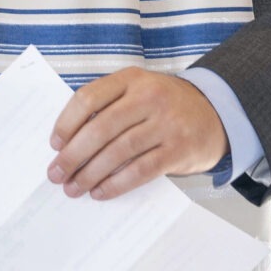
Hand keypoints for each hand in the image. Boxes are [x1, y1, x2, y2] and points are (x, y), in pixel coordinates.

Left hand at [46, 67, 226, 200]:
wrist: (215, 112)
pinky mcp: (178, 149)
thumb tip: (68, 141)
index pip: (89, 97)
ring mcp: (166, 123)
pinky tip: (101, 192)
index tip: (54, 143)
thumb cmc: (164, 104)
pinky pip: (140, 170)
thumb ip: (109, 105)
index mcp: (131, 78)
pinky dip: (116, 184)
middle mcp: (149, 97)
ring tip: (74, 187)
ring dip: (90, 173)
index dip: (67, 122)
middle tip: (56, 174)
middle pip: (100, 128)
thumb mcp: (138, 90)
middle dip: (73, 155)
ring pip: (118, 151)